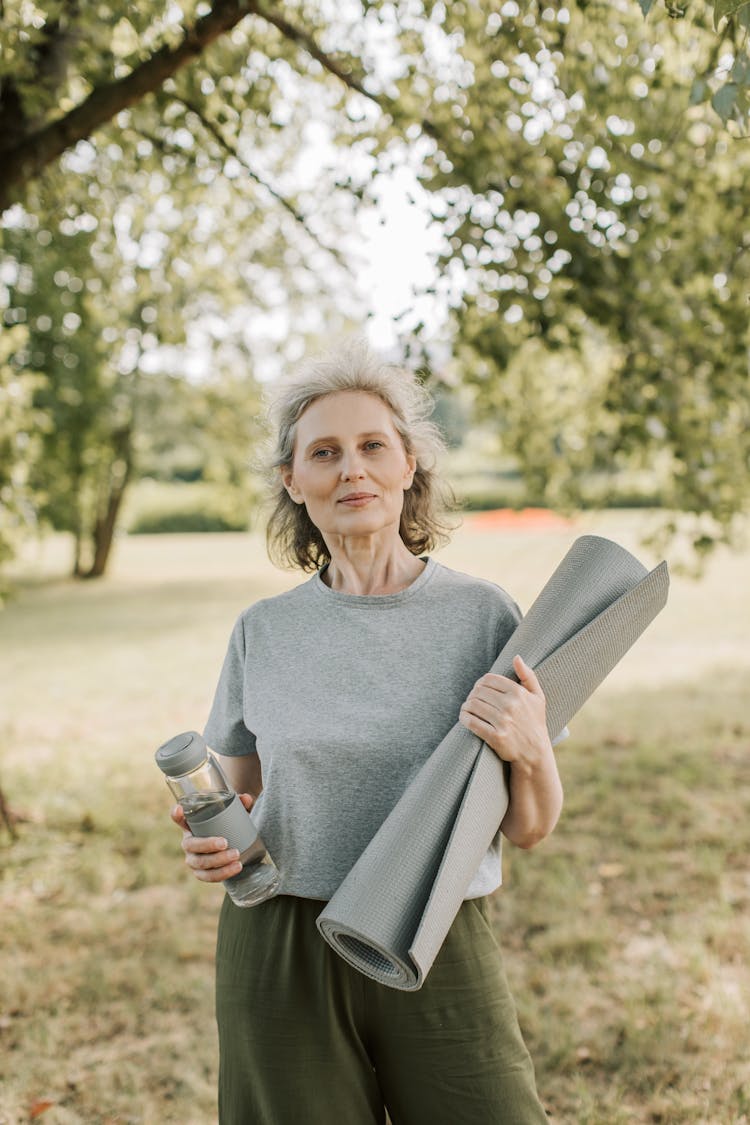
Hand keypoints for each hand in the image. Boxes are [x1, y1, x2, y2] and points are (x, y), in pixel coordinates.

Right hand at [170, 793, 254, 882]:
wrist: (232, 845)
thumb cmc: (228, 825)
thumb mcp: (233, 813)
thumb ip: (240, 804)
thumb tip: (246, 798)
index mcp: (191, 825)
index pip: (179, 818)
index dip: (176, 814)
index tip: (180, 809)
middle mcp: (188, 842)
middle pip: (190, 845)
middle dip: (207, 845)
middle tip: (225, 842)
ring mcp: (193, 859)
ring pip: (200, 863)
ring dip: (218, 861)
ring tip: (236, 855)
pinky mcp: (201, 873)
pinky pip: (209, 876)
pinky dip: (223, 873)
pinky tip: (235, 868)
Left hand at [459, 655, 551, 775]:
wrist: (535, 753)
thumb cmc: (535, 722)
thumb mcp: (538, 697)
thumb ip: (528, 675)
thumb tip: (516, 657)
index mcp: (518, 693)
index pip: (488, 679)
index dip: (480, 683)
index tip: (479, 689)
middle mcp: (511, 706)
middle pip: (479, 691)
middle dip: (472, 694)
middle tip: (472, 700)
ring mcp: (503, 722)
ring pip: (473, 705)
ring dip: (466, 706)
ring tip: (467, 708)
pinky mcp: (496, 737)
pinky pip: (472, 722)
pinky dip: (464, 718)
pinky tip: (464, 717)